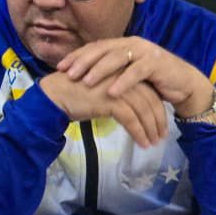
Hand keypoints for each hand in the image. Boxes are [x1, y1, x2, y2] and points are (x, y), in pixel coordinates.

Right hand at [39, 71, 167, 147]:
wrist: (54, 95)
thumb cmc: (73, 93)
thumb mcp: (101, 89)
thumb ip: (117, 93)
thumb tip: (133, 109)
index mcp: (121, 71)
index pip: (148, 89)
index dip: (157, 108)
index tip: (159, 124)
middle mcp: (121, 76)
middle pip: (150, 98)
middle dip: (158, 119)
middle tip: (161, 136)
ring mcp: (116, 87)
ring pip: (143, 109)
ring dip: (151, 128)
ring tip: (153, 143)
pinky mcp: (110, 100)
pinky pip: (132, 119)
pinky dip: (139, 133)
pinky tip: (143, 144)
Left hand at [56, 37, 213, 118]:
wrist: (182, 84)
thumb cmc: (150, 80)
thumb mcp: (125, 74)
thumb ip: (108, 71)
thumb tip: (79, 77)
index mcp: (122, 44)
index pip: (94, 47)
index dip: (77, 56)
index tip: (60, 67)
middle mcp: (132, 44)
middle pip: (102, 50)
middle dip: (83, 62)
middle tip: (68, 74)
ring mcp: (145, 51)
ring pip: (117, 58)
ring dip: (100, 70)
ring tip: (86, 82)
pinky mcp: (156, 63)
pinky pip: (136, 72)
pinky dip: (123, 82)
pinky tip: (111, 92)